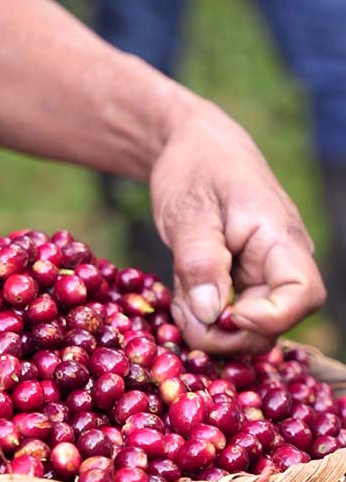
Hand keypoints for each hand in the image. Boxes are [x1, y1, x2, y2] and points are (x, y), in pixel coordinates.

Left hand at [151, 98, 324, 352]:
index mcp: (280, 239)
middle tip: (183, 308)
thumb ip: (200, 259)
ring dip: (208, 329)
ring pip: (247, 331)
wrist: (192, 148)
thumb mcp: (188, 209)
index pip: (304, 295)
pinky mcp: (241, 286)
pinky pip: (228, 319)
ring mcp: (261, 278)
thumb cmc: (195, 168)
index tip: (226, 313)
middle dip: (225, 333)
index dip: (269, 319)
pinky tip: (182, 294)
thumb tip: (212, 313)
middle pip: (273, 326)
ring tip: (178, 295)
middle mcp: (280, 265)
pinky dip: (202, 318)